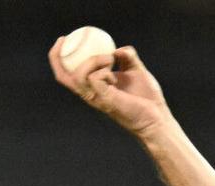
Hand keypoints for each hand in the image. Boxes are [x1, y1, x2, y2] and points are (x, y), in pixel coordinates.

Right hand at [48, 38, 171, 136]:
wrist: (158, 117)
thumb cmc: (147, 98)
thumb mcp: (136, 71)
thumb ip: (128, 57)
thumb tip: (119, 49)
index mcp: (93, 87)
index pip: (67, 74)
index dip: (59, 56)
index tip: (64, 39)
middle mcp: (91, 93)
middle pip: (63, 77)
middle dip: (57, 56)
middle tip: (65, 40)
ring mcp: (97, 98)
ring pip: (78, 75)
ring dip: (92, 61)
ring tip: (109, 59)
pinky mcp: (106, 100)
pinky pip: (94, 79)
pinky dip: (103, 70)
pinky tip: (115, 75)